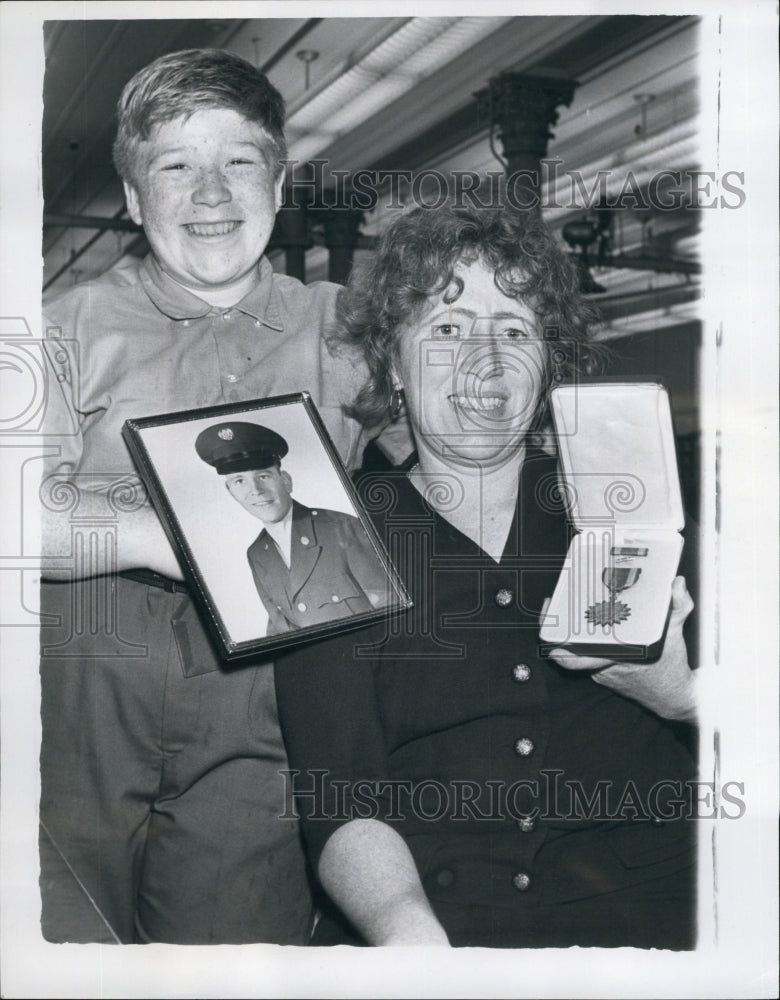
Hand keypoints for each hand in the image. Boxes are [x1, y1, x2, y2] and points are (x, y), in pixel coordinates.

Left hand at [545, 576, 696, 721]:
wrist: (674, 697)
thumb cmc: (671, 669)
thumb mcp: (676, 634)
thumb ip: (679, 607)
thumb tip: (677, 585)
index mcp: (617, 659)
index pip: (576, 660)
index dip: (559, 649)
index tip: (550, 639)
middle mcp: (605, 668)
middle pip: (570, 650)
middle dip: (560, 629)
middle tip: (552, 607)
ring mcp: (602, 672)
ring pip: (578, 652)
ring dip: (572, 635)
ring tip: (565, 609)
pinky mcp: (603, 673)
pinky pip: (587, 657)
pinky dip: (585, 643)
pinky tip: (587, 624)